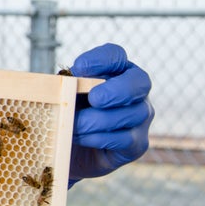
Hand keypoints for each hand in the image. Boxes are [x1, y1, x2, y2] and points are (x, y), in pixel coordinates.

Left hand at [68, 43, 153, 183]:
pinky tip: (80, 138)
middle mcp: (135, 90)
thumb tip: (69, 80)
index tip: (80, 67)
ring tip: (75, 126)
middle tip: (94, 99)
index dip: (101, 59)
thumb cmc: (68, 114)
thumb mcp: (63, 96)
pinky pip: (125, 139)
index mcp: (115, 70)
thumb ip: (66, 85)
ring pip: (132, 114)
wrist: (68, 150)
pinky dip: (99, 138)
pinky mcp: (138, 143)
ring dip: (99, 120)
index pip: (116, 55)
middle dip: (116, 90)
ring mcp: (140, 116)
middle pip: (139, 82)